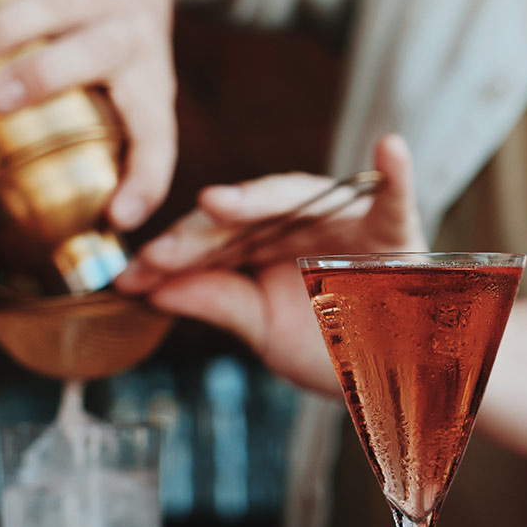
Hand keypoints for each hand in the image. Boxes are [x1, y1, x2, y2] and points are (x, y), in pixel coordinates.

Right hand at [0, 0, 175, 229]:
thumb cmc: (108, 52)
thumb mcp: (115, 98)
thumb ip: (62, 150)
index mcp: (149, 84)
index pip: (157, 137)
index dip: (146, 180)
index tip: (119, 217)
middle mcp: (132, 34)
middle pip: (98, 52)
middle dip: (47, 75)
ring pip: (61, 1)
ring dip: (11, 24)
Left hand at [116, 134, 424, 388]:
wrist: (396, 376)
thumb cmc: (333, 345)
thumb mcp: (262, 329)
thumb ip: (216, 301)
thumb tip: (150, 288)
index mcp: (267, 243)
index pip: (212, 239)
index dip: (172, 254)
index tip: (128, 278)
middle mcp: (302, 222)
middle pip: (243, 217)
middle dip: (196, 236)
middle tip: (156, 256)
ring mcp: (348, 221)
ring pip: (298, 199)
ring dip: (258, 198)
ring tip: (217, 202)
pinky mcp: (396, 229)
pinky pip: (396, 198)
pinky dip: (397, 174)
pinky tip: (389, 150)